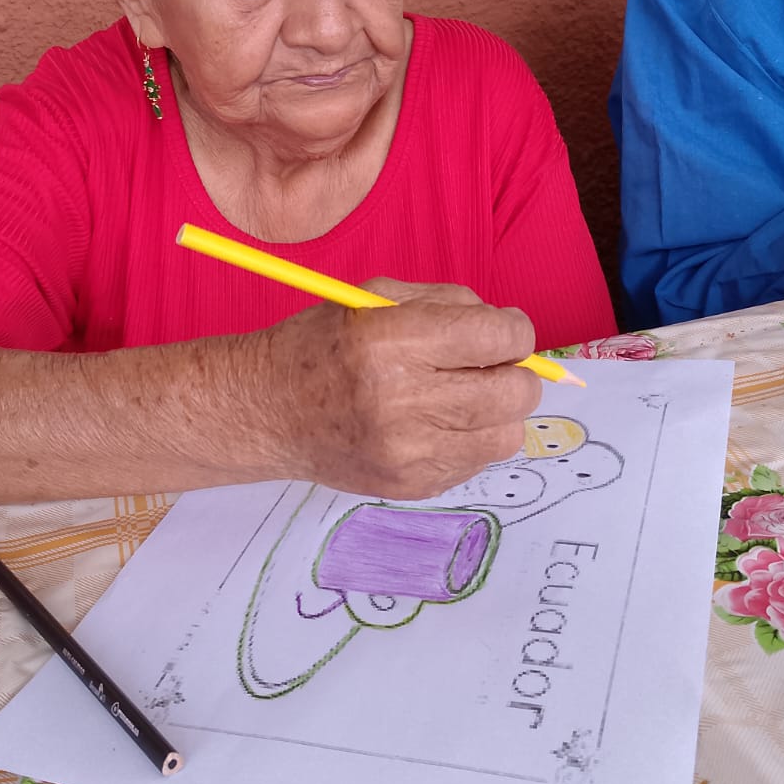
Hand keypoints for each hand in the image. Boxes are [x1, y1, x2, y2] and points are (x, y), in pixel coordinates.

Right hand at [257, 280, 541, 499]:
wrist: (267, 411)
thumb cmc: (322, 346)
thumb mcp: (377, 298)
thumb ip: (450, 303)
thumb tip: (512, 329)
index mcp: (391, 342)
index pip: (499, 338)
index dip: (515, 331)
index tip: (504, 331)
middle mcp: (401, 401)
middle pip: (514, 393)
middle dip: (516, 373)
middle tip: (490, 365)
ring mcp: (408, 452)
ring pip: (507, 435)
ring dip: (498, 412)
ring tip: (462, 397)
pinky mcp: (411, 485)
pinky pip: (478, 463)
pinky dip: (470, 440)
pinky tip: (435, 424)